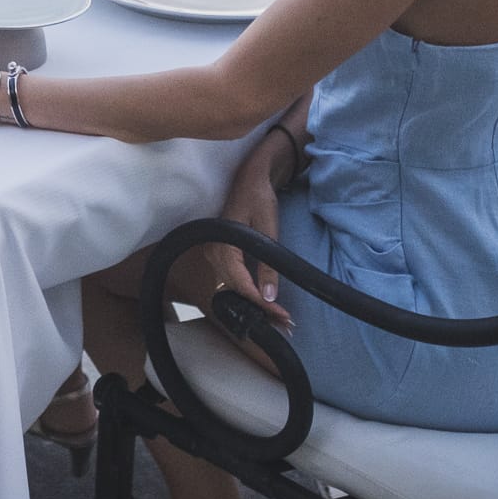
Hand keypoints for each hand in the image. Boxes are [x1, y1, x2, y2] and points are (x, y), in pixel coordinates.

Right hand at [169, 205, 292, 339]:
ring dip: (252, 301)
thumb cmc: (259, 198)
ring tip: (276, 314)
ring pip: (232, 286)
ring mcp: (213, 252)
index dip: (261, 303)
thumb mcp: (268, 231)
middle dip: (259, 307)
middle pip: (235, 290)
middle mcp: (213, 252)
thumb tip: (270, 296)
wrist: (250, 177)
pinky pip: (230, 277)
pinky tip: (262, 298)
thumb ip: (268, 265)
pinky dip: (246, 289)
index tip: (281, 316)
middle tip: (284, 321)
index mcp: (223, 247)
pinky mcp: (218, 252)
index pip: (241, 285)